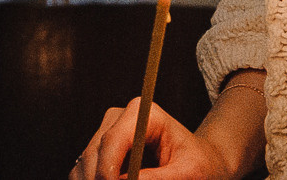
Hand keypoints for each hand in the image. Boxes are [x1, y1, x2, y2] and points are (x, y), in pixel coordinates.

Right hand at [73, 98, 236, 179]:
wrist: (202, 163)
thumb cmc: (201, 165)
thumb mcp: (188, 174)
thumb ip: (158, 179)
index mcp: (143, 114)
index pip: (113, 140)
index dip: (107, 168)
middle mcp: (118, 118)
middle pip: (94, 153)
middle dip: (98, 179)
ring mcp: (106, 131)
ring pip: (85, 163)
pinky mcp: (101, 148)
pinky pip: (85, 169)